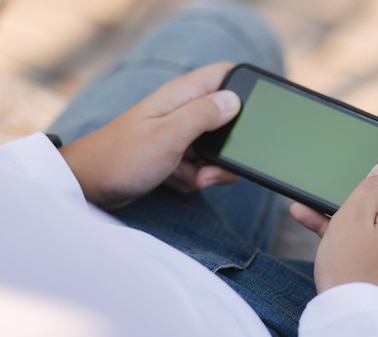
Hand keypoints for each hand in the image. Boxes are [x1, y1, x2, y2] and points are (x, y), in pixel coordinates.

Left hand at [59, 62, 239, 208]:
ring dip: (210, 169)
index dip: (244, 89)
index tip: (254, 116)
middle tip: (215, 163)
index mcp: (183, 95)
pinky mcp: (176, 156)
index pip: (225, 74)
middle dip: (228, 148)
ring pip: (217, 150)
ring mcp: (180, 134)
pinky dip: (194, 178)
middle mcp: (183, 111)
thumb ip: (203, 115)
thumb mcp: (168, 136)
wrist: (89, 187)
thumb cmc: (122, 158)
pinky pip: (202, 167)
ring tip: (191, 175)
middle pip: (228, 121)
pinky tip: (175, 180)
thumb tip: (235, 100)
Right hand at [291, 113, 377, 305]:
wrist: (355, 323)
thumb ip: (372, 186)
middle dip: (374, 173)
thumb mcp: (354, 218)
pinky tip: (308, 217)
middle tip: (348, 165)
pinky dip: (347, 221)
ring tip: (311, 198)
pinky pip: (372, 229)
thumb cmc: (353, 270)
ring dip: (349, 200)